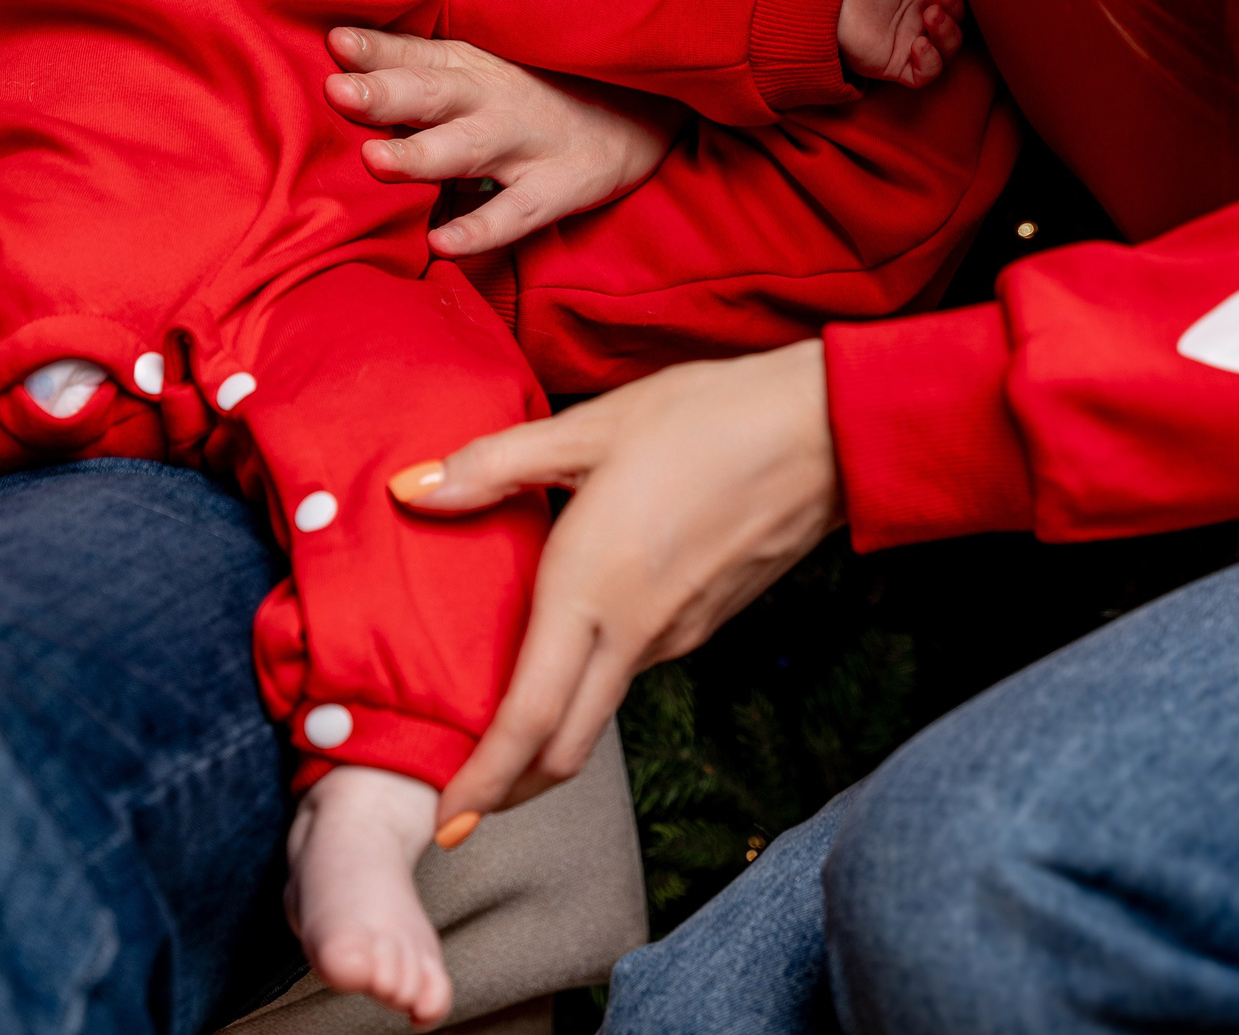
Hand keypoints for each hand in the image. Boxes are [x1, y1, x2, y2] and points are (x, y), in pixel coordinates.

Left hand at [322, 29, 682, 256]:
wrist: (635, 116)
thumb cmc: (527, 96)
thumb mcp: (474, 69)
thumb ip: (408, 68)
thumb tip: (330, 56)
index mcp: (468, 66)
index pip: (416, 53)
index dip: (376, 50)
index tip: (334, 45)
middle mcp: (493, 99)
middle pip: (435, 93)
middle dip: (386, 93)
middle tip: (338, 93)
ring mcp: (527, 144)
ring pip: (469, 148)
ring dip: (422, 154)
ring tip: (374, 161)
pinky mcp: (557, 187)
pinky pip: (515, 213)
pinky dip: (481, 228)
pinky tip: (443, 243)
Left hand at [389, 339, 842, 820]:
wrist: (828, 431)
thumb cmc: (707, 418)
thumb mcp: (590, 429)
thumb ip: (493, 466)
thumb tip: (409, 489)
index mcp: (591, 590)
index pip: (528, 720)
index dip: (483, 782)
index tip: (446, 821)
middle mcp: (634, 632)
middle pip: (564, 748)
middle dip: (510, 786)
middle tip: (464, 799)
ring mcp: (677, 635)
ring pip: (600, 709)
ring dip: (550, 729)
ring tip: (502, 716)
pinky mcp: (706, 622)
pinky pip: (634, 668)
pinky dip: (592, 681)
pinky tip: (575, 642)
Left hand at [839, 0, 966, 88]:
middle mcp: (923, 17)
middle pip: (958, 19)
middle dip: (952, 3)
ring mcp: (912, 41)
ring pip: (949, 48)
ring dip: (947, 32)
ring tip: (930, 14)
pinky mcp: (897, 64)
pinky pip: (926, 74)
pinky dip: (931, 62)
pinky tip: (920, 44)